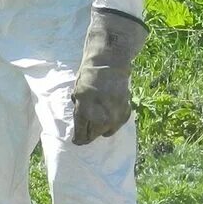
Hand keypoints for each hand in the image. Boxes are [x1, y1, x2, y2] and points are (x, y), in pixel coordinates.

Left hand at [71, 9, 147, 144]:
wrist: (109, 63)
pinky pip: (116, 125)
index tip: (76, 140)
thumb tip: (79, 126)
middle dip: (88, 132)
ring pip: (105, 132)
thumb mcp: (77, 94)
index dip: (78, 139)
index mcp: (86, 113)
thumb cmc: (89, 76)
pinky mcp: (126, 113)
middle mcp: (102, 119)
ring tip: (98, 115)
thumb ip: (78, 112)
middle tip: (86, 124)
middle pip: (93, 136)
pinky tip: (108, 111)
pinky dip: (112, 120)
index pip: (81, 136)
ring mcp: (116, 117)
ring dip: (100, 127)